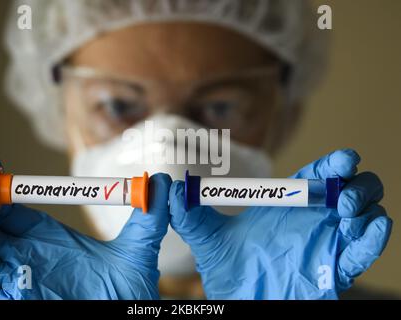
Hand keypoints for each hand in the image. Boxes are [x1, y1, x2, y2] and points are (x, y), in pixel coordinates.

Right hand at [0, 153, 170, 298]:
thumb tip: (162, 182)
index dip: (0, 186)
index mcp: (48, 240)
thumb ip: (150, 215)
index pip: (13, 209)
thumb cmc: (125, 294)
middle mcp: (25, 257)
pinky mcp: (7, 300)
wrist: (124, 318)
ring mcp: (14, 279)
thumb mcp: (139, 249)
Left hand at [169, 149, 391, 298]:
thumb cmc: (226, 270)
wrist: (238, 303)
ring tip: (347, 213)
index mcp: (287, 205)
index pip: (317, 176)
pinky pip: (362, 252)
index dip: (332, 164)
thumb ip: (191, 214)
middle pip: (351, 190)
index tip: (342, 160)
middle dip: (355, 185)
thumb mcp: (206, 238)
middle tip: (340, 195)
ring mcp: (326, 243)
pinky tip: (373, 228)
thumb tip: (172, 188)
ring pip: (365, 214)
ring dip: (365, 208)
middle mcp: (312, 220)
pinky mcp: (334, 270)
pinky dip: (374, 238)